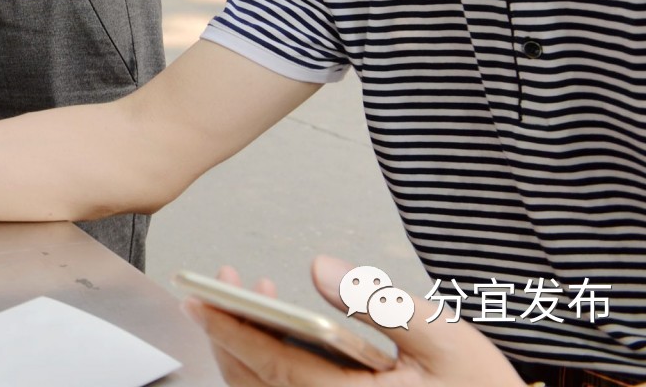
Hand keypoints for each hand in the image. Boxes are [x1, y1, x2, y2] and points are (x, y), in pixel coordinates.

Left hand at [190, 256, 526, 386]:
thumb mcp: (447, 340)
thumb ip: (381, 302)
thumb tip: (320, 269)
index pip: (273, 364)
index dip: (229, 330)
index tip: (198, 300)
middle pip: (258, 382)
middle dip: (230, 334)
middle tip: (214, 290)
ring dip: (250, 349)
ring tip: (253, 299)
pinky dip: (275, 365)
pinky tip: (287, 333)